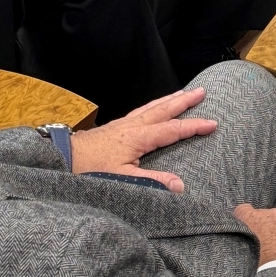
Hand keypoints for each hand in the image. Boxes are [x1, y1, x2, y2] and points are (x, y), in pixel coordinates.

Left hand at [70, 87, 215, 192]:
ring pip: (152, 106)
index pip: (173, 130)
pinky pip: (142, 110)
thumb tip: (180, 185)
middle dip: (184, 100)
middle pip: (164, 109)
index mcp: (138, 137)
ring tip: (183, 93)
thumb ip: (152, 183)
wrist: (62, 160)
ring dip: (170, 99)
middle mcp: (133, 125)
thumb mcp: (123, 179)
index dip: (194, 127)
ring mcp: (123, 123)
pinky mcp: (115, 126)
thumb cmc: (91, 171)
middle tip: (202, 91)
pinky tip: (154, 107)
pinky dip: (154, 105)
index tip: (213, 123)